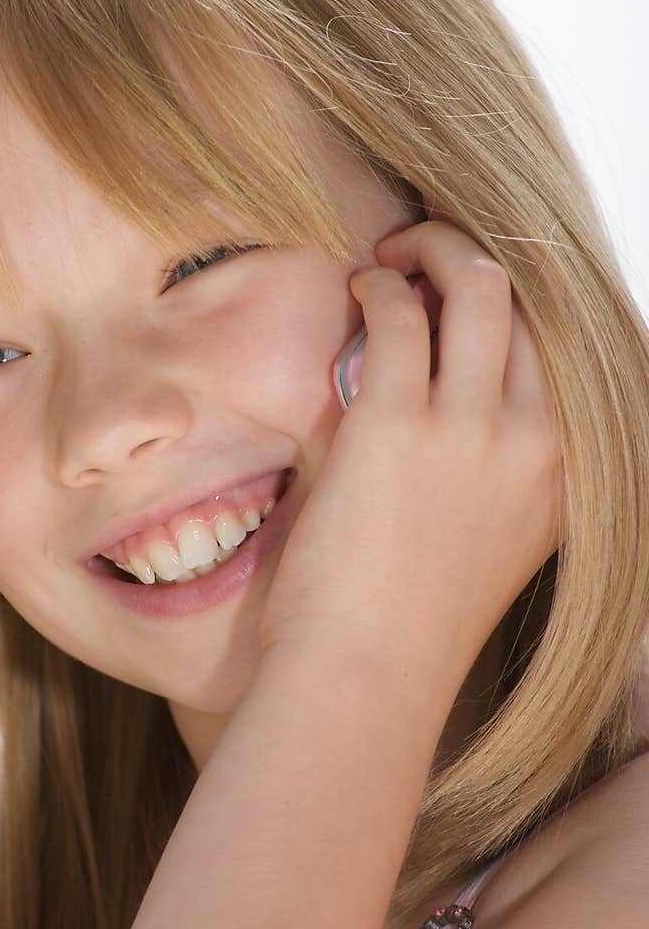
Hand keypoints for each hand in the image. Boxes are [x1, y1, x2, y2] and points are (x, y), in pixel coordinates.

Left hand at [257, 220, 566, 699]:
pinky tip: (358, 290)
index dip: (522, 300)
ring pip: (477, 285)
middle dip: (475, 257)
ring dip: (432, 249)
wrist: (364, 679)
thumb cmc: (408, 622)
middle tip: (425, 252)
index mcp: (569, 473)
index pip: (566, 350)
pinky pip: (397, 313)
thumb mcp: (491, 539)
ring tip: (392, 255)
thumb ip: (493, 465)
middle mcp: (541, 441)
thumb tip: (450, 387)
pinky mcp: (396, 423)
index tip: (478, 284)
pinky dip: (377, 285)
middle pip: (532, 302)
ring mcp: (473, 430)